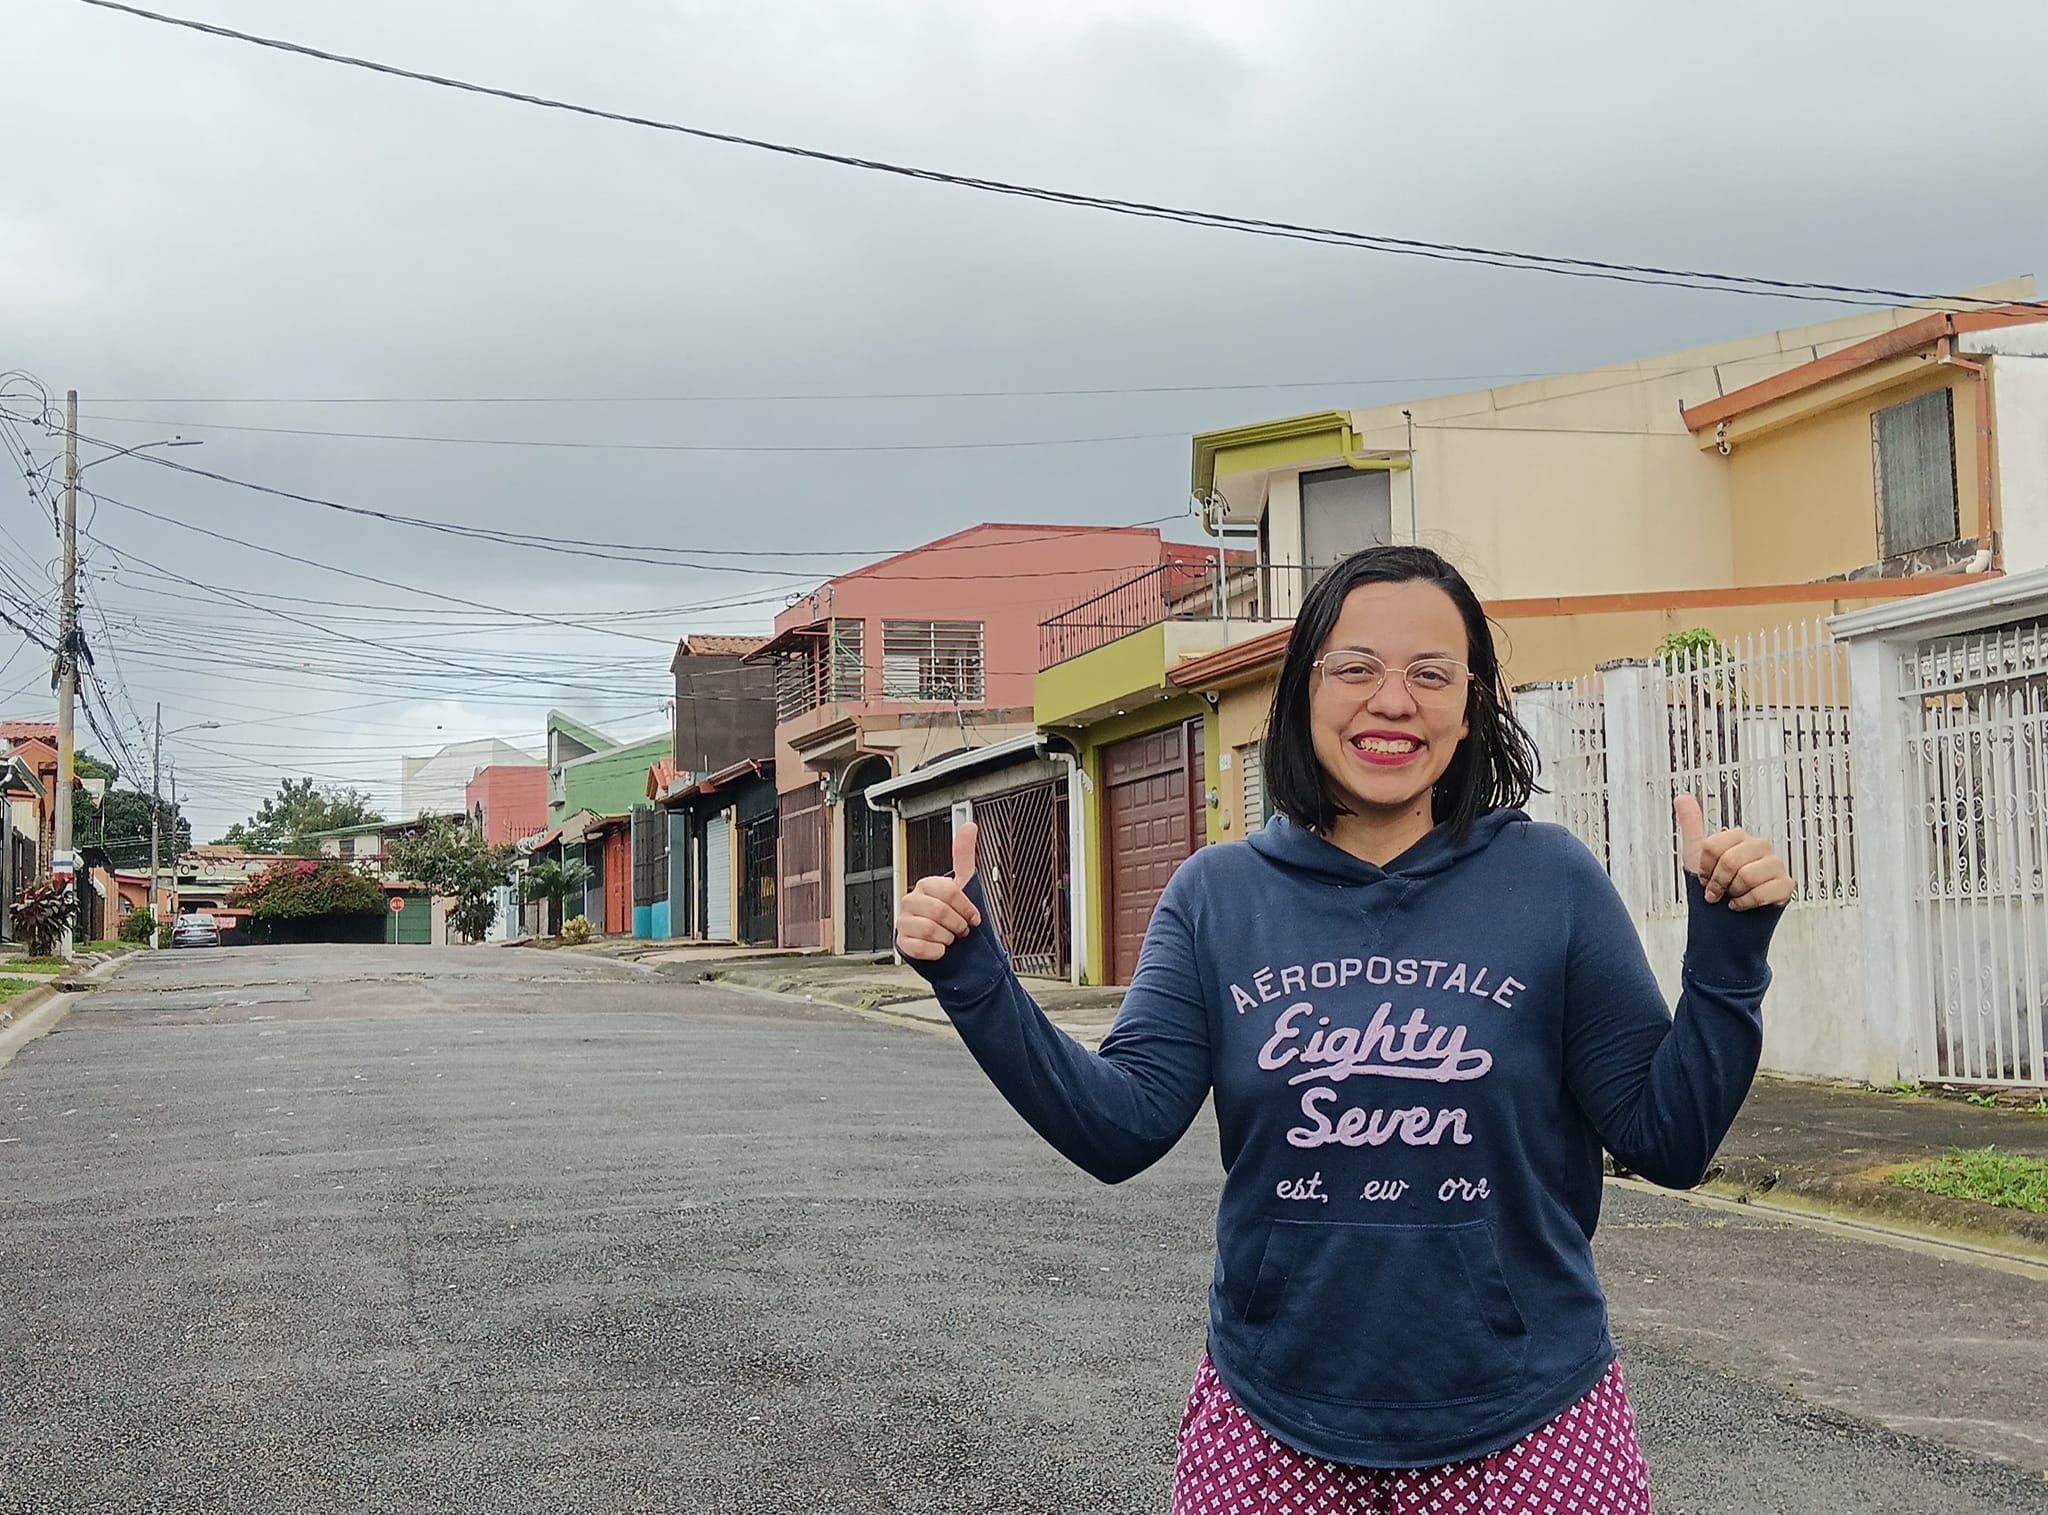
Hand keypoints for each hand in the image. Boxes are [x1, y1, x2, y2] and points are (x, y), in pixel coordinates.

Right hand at [896, 821, 983, 961]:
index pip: (950, 892)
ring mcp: (904, 922)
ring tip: (949, 938)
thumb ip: (964, 855)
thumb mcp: (963, 885)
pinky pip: (923, 948)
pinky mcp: (902, 943)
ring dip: (948, 939)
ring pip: (932, 931)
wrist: (946, 946)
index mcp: (926, 885)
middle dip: (958, 925)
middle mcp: (911, 901)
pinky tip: (938, 948)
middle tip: (961, 929)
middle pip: (941, 912)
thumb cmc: (954, 916)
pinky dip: (937, 952)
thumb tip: (969, 826)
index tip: (973, 916)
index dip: (966, 907)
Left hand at [1674, 795, 1791, 911]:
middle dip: (1718, 882)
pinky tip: (1743, 904)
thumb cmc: (1715, 888)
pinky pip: (1762, 892)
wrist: (1727, 922)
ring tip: (1732, 895)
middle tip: (1717, 891)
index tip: (1705, 877)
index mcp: (1739, 838)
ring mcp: (1775, 865)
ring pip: (1747, 876)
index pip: (1713, 847)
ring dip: (1733, 893)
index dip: (1704, 867)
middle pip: (1730, 861)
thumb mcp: (1696, 855)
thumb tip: (1682, 797)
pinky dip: (1746, 903)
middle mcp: (1759, 847)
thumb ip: (1692, 825)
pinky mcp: (1785, 885)